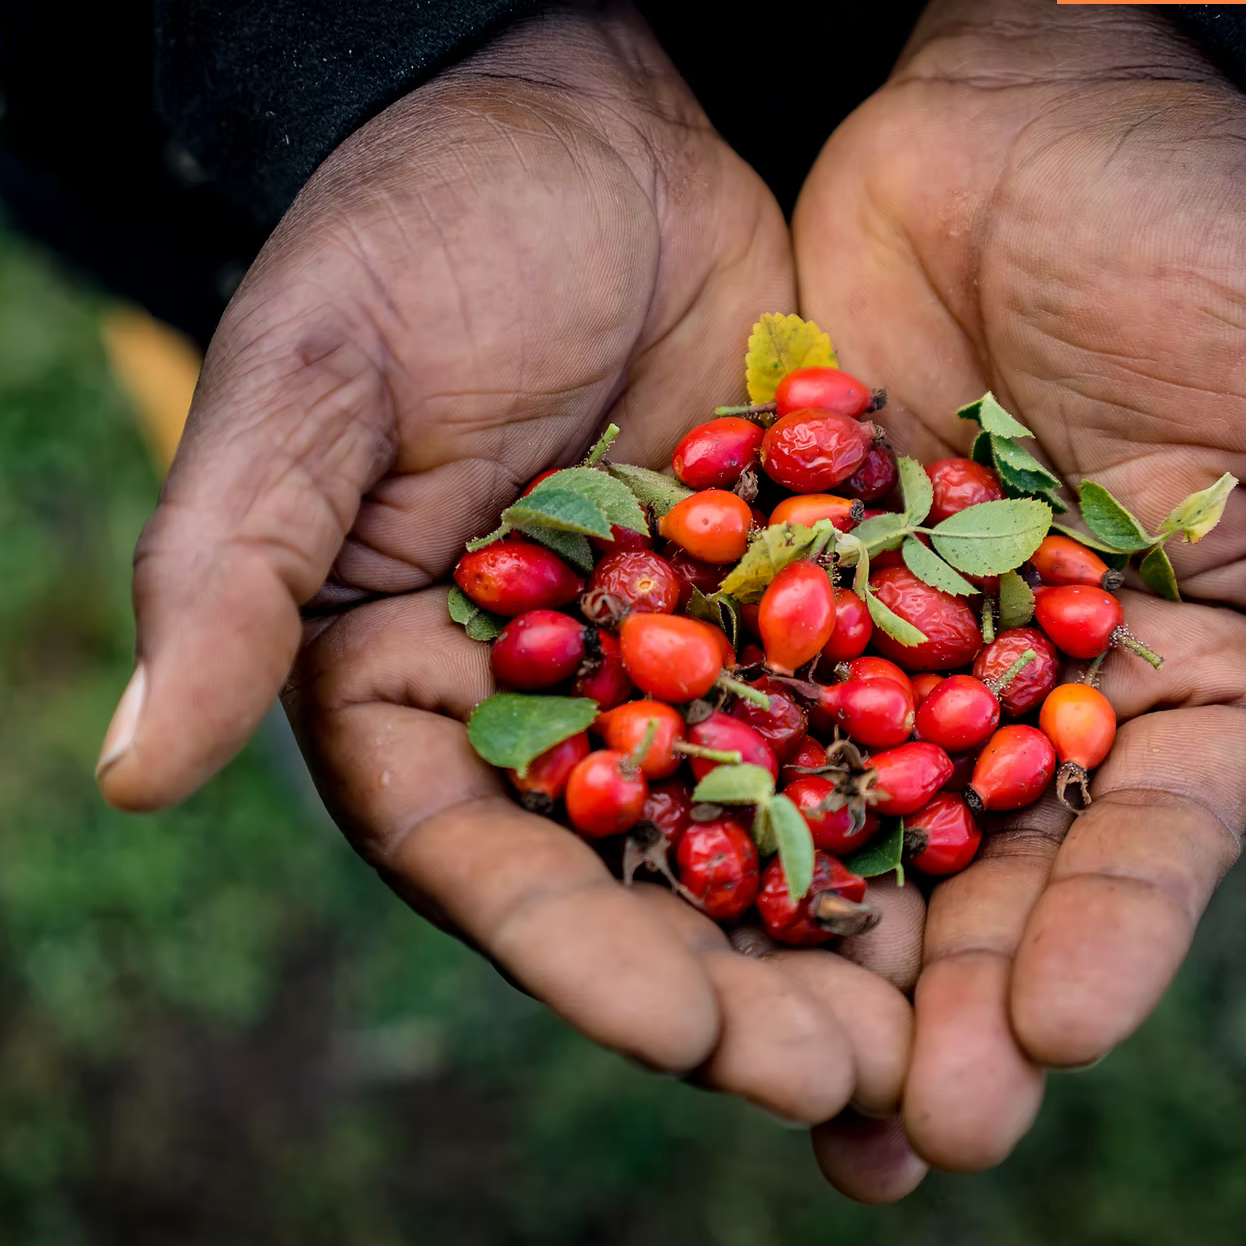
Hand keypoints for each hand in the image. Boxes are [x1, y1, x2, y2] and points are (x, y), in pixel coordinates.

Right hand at [96, 5, 914, 1143]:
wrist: (579, 121)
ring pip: (765, 824)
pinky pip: (860, 707)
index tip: (691, 1038)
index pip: (487, 860)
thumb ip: (231, 576)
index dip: (584, 958)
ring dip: (848, 935)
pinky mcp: (787, 588)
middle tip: (854, 1090)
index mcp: (413, 685)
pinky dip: (922, 794)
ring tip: (940, 1043)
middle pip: (641, 877)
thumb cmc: (418, 235)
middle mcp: (548, 698)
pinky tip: (997, 868)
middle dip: (739, 989)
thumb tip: (129, 772)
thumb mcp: (311, 388)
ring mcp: (678, 652)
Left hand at [793, 0, 1245, 1193]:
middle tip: (906, 1120)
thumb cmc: (1204, 240)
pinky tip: (662, 863)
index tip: (1050, 1044)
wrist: (1024, 122)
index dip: (1101, 943)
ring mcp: (889, 628)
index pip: (1136, 841)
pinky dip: (703, 764)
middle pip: (980, 858)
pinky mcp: (779, 566)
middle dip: (947, 986)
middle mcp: (1018, 676)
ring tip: (768, 1054)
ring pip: (845, 796)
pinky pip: (730, 679)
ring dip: (816, 927)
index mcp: (1165, 670)